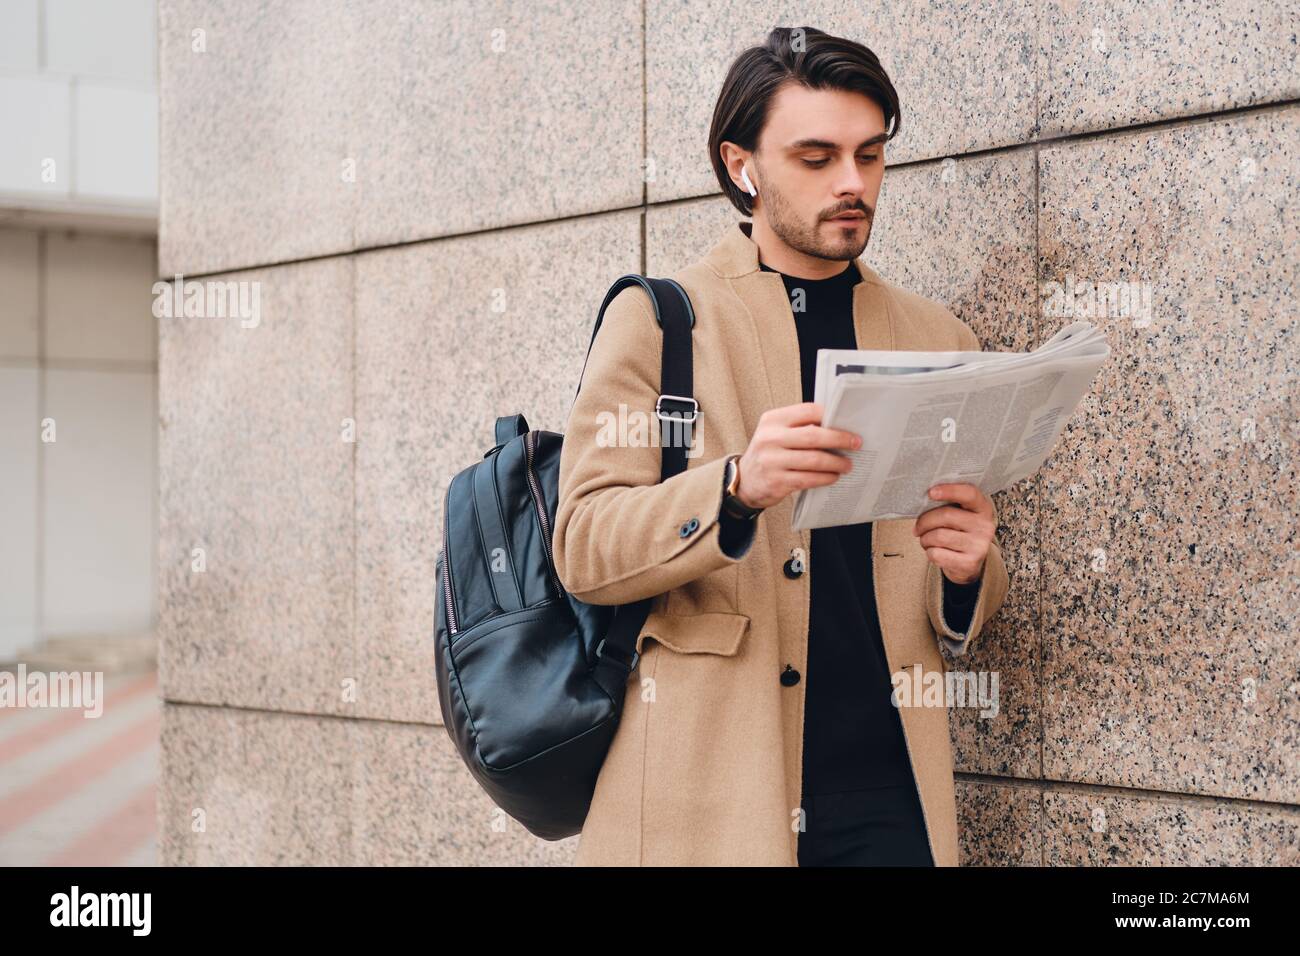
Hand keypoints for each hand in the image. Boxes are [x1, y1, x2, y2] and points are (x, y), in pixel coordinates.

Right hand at [733, 402, 860, 509]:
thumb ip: (799, 427)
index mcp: (772, 420)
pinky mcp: (776, 481)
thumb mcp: (776, 433)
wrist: (744, 480)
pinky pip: (808, 479)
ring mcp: (772, 461)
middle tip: (856, 443)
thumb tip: (837, 426)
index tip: (847, 423)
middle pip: (813, 436)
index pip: (808, 411)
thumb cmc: (769, 454)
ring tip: (847, 464)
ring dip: (836, 463)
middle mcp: (770, 438)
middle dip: (839, 439)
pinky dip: (825, 478)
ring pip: (814, 460)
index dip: (830, 416)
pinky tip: (833, 476)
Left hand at [911, 483, 994, 584]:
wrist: (968, 562)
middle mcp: (985, 526)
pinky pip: (937, 554)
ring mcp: (979, 545)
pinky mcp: (969, 563)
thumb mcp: (960, 515)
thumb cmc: (958, 532)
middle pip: (945, 516)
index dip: (950, 491)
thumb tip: (923, 501)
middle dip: (924, 522)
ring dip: (925, 539)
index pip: (969, 494)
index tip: (931, 492)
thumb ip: (948, 504)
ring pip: (938, 536)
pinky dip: (929, 552)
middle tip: (918, 528)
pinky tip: (934, 551)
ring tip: (926, 540)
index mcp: (982, 508)